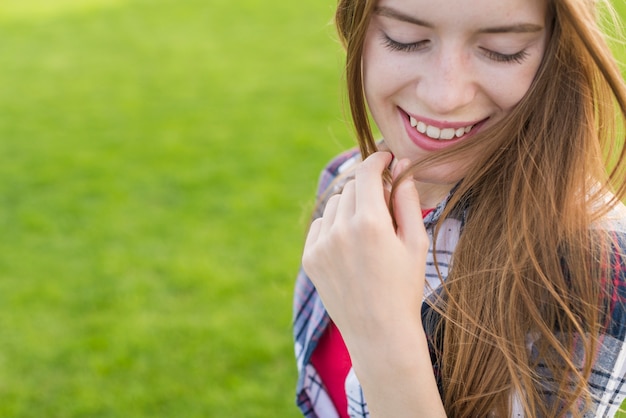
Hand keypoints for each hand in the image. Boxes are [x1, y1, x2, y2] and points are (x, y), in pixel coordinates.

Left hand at [302, 151, 428, 346]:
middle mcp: (340, 230)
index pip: (366, 172)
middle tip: (384, 207)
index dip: (377, 159)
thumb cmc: (405, 287)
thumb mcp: (415, 242)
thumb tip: (401, 166)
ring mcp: (321, 245)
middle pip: (351, 186)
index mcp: (370, 223)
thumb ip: (407, 200)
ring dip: (351, 207)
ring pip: (334, 204)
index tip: (385, 158)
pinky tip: (350, 247)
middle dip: (368, 188)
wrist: (379, 332)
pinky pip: (320, 225)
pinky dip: (334, 226)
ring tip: (368, 233)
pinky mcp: (310, 257)